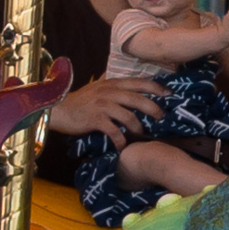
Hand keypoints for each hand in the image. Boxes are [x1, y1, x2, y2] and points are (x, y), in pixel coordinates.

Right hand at [49, 76, 167, 150]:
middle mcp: (110, 92)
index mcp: (113, 83)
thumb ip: (113, 86)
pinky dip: (121, 140)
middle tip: (163, 118)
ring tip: (142, 135)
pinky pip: (113, 131)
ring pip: (128, 115)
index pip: (139, 82)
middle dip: (154, 108)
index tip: (169, 94)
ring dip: (138, 127)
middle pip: (138, 98)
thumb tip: (129, 85)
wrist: (58, 109)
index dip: (156, 87)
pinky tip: (123, 147)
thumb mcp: (98, 87)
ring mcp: (103, 105)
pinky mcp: (95, 119)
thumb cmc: (80, 101)